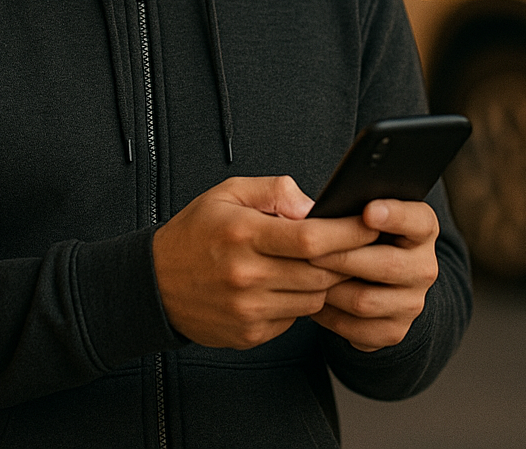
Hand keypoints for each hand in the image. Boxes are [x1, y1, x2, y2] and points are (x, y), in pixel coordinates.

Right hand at [152, 175, 377, 349]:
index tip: (371, 222)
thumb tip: (315, 207)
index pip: (310, 238)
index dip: (348, 232)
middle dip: (348, 258)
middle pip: (320, 272)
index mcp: (243, 234)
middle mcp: (246, 276)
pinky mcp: (249, 334)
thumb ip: (275, 190)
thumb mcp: (229, 193)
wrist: (154, 285)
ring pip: (313, 298)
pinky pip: (295, 318)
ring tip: (326, 261)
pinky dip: (302, 300)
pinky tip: (293, 282)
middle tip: (363, 243)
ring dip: (327, 280)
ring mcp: (248, 310)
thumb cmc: (197, 232)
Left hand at [308, 199, 439, 351]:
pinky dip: (329, 315)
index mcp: (423, 228)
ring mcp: (412, 303)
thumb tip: (318, 211)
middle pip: (387, 265)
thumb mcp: (365, 211)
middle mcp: (424, 267)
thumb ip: (352, 202)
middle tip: (309, 249)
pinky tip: (312, 298)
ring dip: (330, 288)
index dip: (395, 215)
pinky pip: (356, 329)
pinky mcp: (394, 332)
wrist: (376, 280)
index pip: (417, 220)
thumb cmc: (361, 233)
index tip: (368, 211)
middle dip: (344, 257)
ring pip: (365, 301)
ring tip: (304, 275)